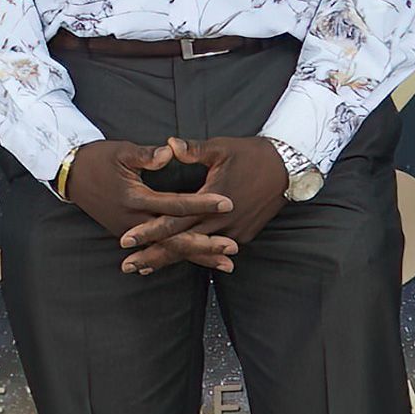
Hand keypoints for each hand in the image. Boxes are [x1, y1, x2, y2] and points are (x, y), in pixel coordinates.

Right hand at [67, 139, 236, 273]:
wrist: (70, 175)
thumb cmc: (98, 159)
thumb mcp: (122, 151)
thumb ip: (147, 155)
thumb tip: (170, 152)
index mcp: (135, 198)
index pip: (176, 204)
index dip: (203, 203)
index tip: (228, 202)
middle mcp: (133, 221)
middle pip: (175, 237)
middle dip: (206, 244)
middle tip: (233, 247)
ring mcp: (130, 232)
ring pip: (168, 249)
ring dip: (197, 256)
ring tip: (225, 263)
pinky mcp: (128, 235)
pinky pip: (157, 250)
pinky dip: (178, 257)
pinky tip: (197, 264)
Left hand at [120, 135, 287, 275]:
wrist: (287, 169)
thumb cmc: (251, 154)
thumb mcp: (221, 148)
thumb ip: (193, 149)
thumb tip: (168, 144)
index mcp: (211, 202)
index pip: (173, 221)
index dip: (148, 232)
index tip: (127, 240)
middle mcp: (221, 224)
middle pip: (181, 245)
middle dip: (153, 256)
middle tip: (127, 266)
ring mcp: (234, 234)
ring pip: (196, 252)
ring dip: (171, 259)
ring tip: (145, 269)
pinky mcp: (243, 236)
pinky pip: (214, 250)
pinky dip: (195, 256)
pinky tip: (178, 260)